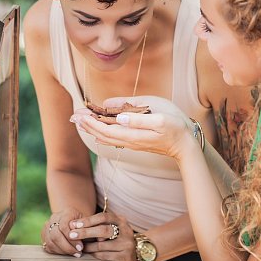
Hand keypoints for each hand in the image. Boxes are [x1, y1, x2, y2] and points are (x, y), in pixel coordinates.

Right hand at [41, 208, 85, 256]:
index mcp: (65, 212)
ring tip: (74, 254)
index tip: (80, 247)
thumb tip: (80, 236)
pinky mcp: (44, 234)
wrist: (74, 219)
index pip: (64, 226)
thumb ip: (84, 228)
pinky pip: (48, 246)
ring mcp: (47, 226)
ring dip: (63, 251)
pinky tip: (67, 253)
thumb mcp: (87, 223)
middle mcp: (54, 218)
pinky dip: (58, 252)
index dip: (72, 239)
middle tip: (77, 252)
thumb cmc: (83, 223)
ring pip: (51, 242)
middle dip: (67, 247)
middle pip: (56, 235)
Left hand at [68, 212, 138, 260]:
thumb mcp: (111, 229)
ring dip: (88, 246)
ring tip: (79, 246)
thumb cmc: (116, 241)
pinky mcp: (125, 256)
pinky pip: (105, 255)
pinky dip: (94, 254)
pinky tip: (89, 253)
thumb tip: (73, 225)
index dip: (88, 220)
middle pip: (103, 230)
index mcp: (120, 220)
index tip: (74, 224)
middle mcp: (126, 230)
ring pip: (102, 244)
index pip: (103, 217)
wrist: (133, 258)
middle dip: (85, 232)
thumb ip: (97, 226)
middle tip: (72, 235)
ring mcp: (127, 244)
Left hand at [72, 95, 193, 160]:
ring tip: (81, 121)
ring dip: (92, 129)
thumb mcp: (159, 119)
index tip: (79, 113)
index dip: (90, 121)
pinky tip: (98, 130)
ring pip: (106, 138)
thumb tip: (116, 115)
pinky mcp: (136, 142)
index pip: (105, 129)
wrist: (186, 146)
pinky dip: (102, 132)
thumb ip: (136, 117)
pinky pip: (113, 138)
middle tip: (74, 115)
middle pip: (102, 134)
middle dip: (87, 125)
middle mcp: (129, 141)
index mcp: (132, 134)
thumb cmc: (176, 128)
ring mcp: (132, 143)